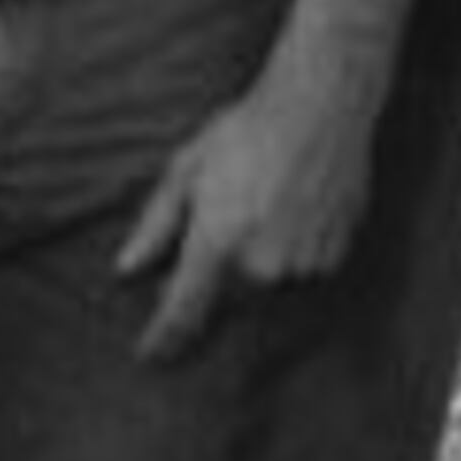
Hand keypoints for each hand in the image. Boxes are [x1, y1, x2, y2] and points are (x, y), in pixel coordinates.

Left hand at [118, 76, 377, 361]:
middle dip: (216, 284)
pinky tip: (289, 216)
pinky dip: (289, 258)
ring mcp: (301, 263)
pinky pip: (301, 274)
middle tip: (219, 239)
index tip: (149, 355)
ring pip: (266, 289)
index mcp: (216, 243)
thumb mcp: (186, 169)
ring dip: (254, 270)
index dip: (162, 340)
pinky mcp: (334, 255)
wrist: (321, 105)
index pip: (181, 314)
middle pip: (226, 302)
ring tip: (260, 215)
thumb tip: (127, 270)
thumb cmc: (246, 129)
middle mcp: (259, 264)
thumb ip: (155, 226)